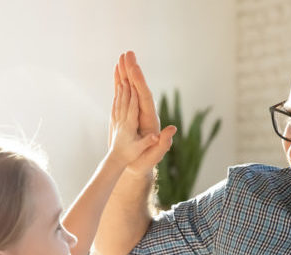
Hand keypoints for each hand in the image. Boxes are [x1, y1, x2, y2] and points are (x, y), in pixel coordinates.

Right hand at [108, 51, 175, 175]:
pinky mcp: (130, 111)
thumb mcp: (154, 156)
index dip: (140, 83)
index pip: (146, 97)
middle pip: (139, 88)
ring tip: (122, 55)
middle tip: (128, 53)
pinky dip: (121, 81)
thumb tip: (173, 130)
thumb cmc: (144, 163)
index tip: (135, 68)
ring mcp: (137, 110)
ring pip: (132, 88)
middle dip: (133, 71)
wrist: (137, 165)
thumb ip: (163, 144)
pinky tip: (117, 70)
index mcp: (150, 120)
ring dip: (127, 72)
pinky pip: (126, 93)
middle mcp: (145, 112)